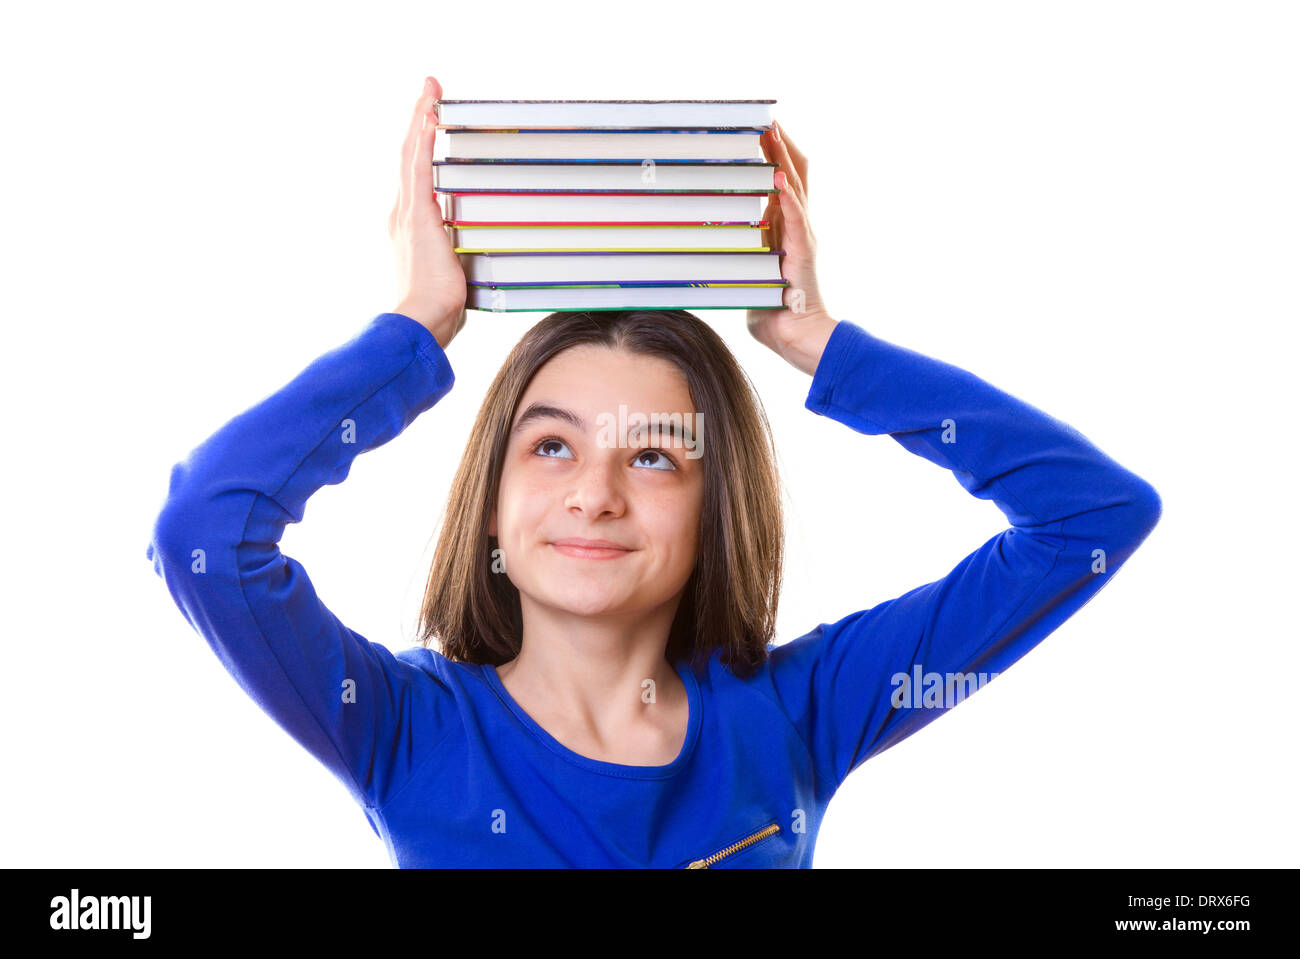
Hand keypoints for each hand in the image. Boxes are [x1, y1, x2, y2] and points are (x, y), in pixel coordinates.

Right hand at [389, 76, 467, 350]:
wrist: (420, 322)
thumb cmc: (436, 310)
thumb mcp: (451, 275)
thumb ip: (459, 259)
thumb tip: (474, 259)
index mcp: (408, 226)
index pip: (415, 176)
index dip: (421, 146)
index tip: (431, 122)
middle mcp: (401, 214)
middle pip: (408, 157)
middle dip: (418, 121)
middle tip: (428, 90)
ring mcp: (406, 214)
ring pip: (411, 155)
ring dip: (420, 120)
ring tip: (429, 91)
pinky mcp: (418, 217)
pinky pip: (420, 169)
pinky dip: (424, 141)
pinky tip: (430, 117)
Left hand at [746, 120, 836, 375]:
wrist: (794, 335)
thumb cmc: (769, 308)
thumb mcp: (747, 270)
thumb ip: (735, 252)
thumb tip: (705, 243)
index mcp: (784, 227)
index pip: (781, 180)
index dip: (773, 154)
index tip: (759, 130)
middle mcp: (797, 225)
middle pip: (795, 172)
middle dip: (781, 144)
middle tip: (767, 118)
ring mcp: (803, 235)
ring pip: (797, 186)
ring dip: (784, 157)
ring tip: (772, 132)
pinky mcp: (803, 250)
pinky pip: (795, 216)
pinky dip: (786, 195)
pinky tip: (778, 178)